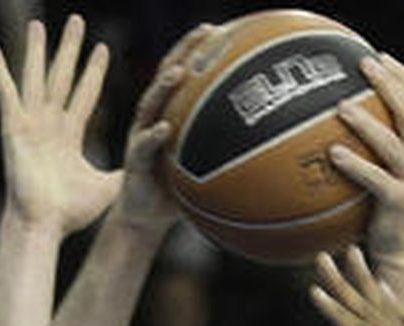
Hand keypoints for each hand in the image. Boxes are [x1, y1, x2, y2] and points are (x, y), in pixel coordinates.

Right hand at [0, 16, 119, 234]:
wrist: (45, 225)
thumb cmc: (71, 212)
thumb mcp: (106, 186)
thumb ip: (125, 171)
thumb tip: (152, 172)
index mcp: (68, 135)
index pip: (85, 94)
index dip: (93, 72)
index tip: (103, 47)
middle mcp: (48, 124)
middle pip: (62, 77)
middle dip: (69, 49)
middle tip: (77, 21)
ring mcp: (30, 124)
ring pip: (36, 77)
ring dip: (37, 50)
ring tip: (38, 23)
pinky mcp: (14, 128)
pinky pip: (6, 93)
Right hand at [111, 23, 214, 232]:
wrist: (146, 216)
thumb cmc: (178, 189)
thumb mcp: (205, 165)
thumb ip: (227, 152)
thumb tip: (270, 149)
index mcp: (168, 115)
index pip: (182, 75)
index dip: (196, 52)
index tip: (218, 30)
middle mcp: (152, 119)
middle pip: (166, 78)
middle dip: (184, 52)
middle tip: (205, 32)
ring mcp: (140, 137)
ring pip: (150, 105)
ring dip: (164, 87)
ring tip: (179, 72)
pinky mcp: (133, 162)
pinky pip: (143, 147)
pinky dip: (154, 137)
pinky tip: (165, 128)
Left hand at [331, 53, 403, 287]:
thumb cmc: (392, 212)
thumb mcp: (393, 174)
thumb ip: (381, 148)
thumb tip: (341, 117)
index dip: (402, 77)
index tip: (379, 56)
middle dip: (388, 85)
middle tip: (363, 65)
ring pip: (393, 143)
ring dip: (366, 123)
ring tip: (341, 106)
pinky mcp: (402, 202)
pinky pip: (376, 178)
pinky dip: (355, 165)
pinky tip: (333, 152)